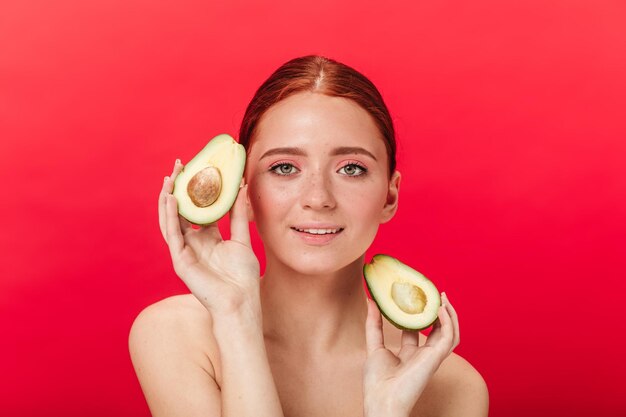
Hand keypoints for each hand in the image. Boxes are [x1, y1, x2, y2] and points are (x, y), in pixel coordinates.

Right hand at [158, 159, 260, 314]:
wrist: (241, 301)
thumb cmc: (243, 276)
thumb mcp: (242, 238)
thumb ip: (239, 214)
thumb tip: (241, 187)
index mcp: (207, 238)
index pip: (196, 209)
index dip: (194, 190)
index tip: (196, 168)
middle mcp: (192, 242)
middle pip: (180, 210)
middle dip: (177, 188)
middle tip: (178, 165)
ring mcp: (184, 251)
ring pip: (170, 219)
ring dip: (167, 198)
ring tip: (169, 177)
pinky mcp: (180, 259)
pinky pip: (171, 234)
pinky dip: (170, 215)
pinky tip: (171, 198)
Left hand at [363, 293, 459, 416]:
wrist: (382, 400)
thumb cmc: (377, 382)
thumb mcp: (374, 346)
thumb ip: (374, 324)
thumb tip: (371, 300)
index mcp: (410, 354)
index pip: (418, 330)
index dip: (417, 314)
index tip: (414, 297)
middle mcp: (424, 355)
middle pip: (438, 330)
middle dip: (438, 311)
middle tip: (434, 294)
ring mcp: (432, 357)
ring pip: (450, 333)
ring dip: (450, 314)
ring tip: (442, 297)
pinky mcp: (436, 358)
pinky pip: (449, 337)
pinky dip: (448, 321)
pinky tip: (440, 308)